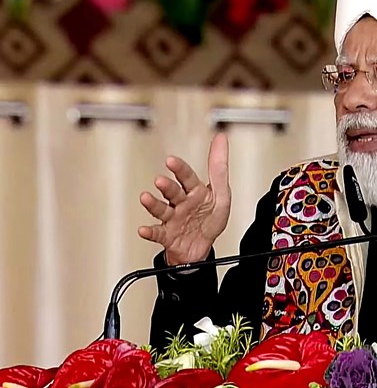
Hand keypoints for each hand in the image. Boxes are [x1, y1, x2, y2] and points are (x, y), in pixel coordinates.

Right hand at [138, 133, 231, 264]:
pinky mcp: (167, 236)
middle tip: (160, 181)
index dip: (179, 168)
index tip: (171, 160)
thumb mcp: (221, 193)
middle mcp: (181, 203)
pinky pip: (157, 233)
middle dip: (167, 186)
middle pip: (173, 192)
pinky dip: (149, 232)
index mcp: (194, 191)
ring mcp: (173, 219)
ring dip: (153, 204)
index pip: (186, 176)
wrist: (202, 249)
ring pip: (161, 210)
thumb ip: (219, 167)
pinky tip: (143, 229)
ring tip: (146, 198)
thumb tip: (220, 139)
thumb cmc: (209, 219)